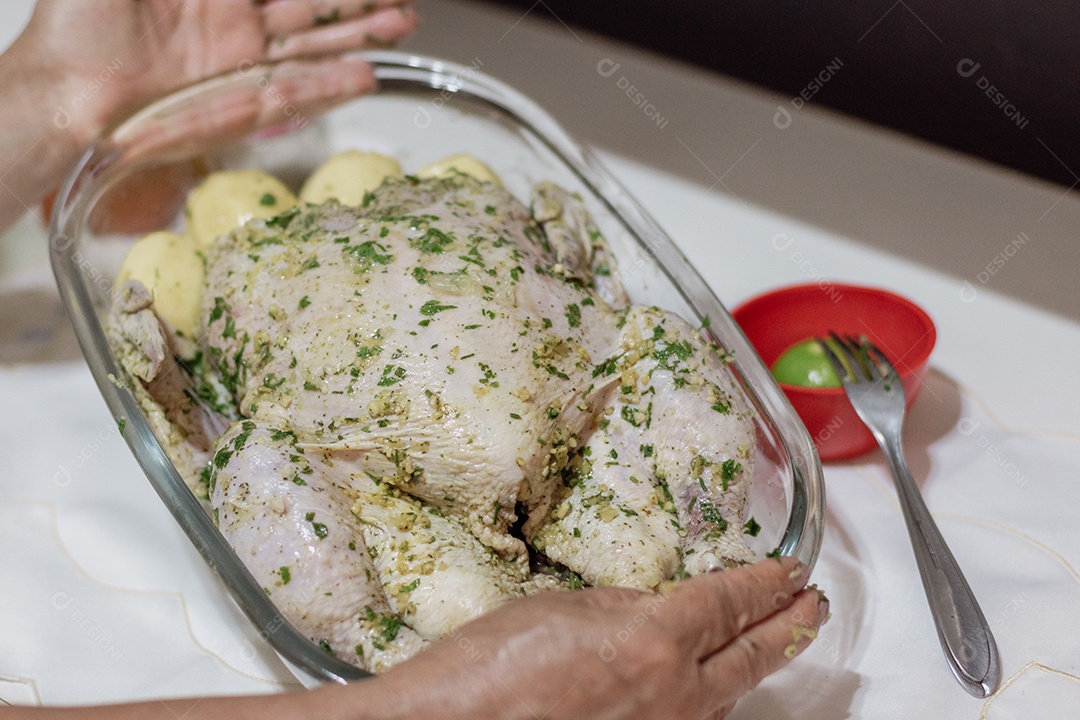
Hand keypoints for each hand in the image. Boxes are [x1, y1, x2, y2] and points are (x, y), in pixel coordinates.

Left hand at [0, 0, 417, 230]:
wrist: (65, 93)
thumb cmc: (79, 25)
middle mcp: (235, 26)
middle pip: (313, 9)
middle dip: (360, 4)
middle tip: (402, 3)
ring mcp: (241, 67)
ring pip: (313, 49)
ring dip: (358, 38)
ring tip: (402, 28)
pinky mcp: (239, 107)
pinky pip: (295, 95)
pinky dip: (329, 88)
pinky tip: (364, 77)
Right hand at [341, 557, 827, 719]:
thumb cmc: (491, 667)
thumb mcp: (562, 609)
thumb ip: (624, 607)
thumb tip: (658, 607)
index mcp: (653, 641)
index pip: (728, 602)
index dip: (765, 582)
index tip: (789, 571)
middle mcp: (673, 694)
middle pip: (752, 657)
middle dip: (789, 628)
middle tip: (811, 606)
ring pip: (728, 696)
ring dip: (756, 664)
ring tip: (774, 640)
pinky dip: (713, 698)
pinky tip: (711, 687)